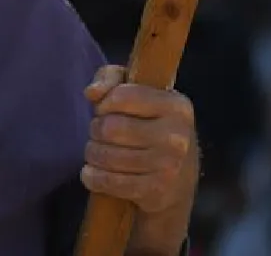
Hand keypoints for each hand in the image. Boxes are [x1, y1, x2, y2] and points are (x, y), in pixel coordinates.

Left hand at [80, 66, 198, 215]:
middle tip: (101, 133)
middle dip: (96, 130)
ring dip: (93, 153)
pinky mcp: (155, 192)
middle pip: (110, 128)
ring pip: (105, 156)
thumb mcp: (138, 92)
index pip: (122, 96)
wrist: (178, 181)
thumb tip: (92, 92)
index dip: (104, 103)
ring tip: (98, 152)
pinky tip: (92, 173)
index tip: (105, 110)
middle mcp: (176, 136)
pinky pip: (108, 182)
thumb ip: (111, 78)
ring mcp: (167, 166)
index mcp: (177, 106)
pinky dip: (92, 177)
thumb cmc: (151, 126)